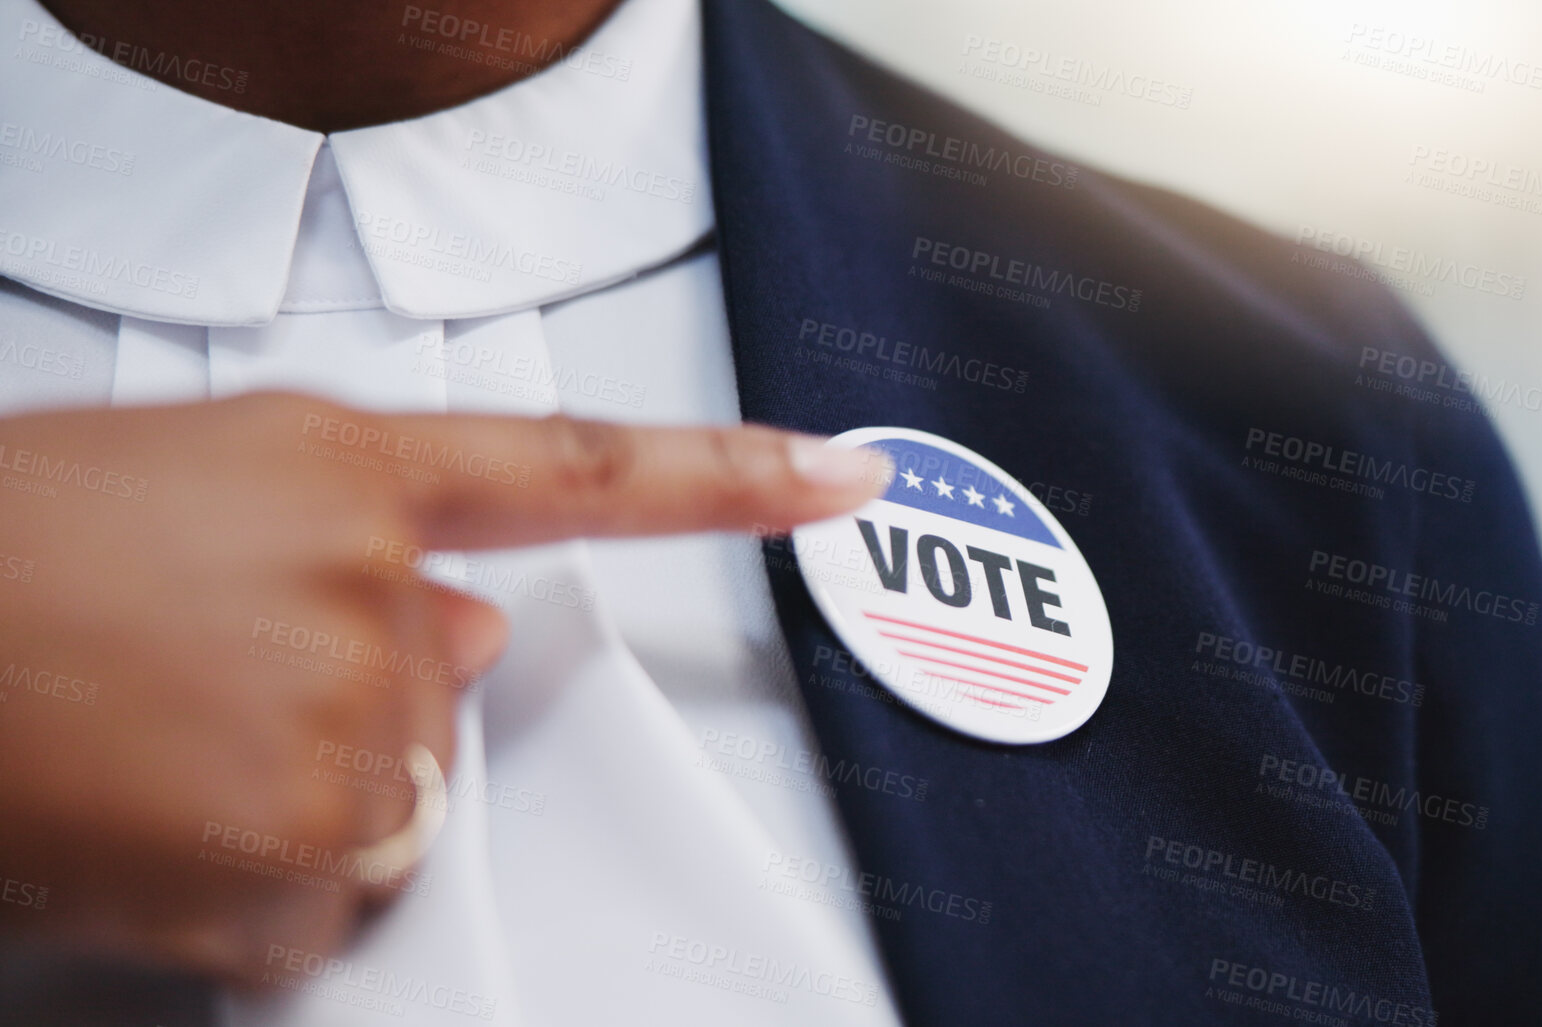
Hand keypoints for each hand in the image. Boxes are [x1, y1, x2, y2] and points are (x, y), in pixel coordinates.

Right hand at [0, 392, 887, 985]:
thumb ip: (362, 535)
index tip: (843, 478)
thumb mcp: (195, 479)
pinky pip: (328, 904)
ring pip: (390, 807)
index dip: (733, 478)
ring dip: (295, 801)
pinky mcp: (303, 859)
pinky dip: (254, 890)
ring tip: (155, 743)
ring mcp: (349, 732)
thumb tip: (478, 618)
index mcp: (349, 472)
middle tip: (197, 675)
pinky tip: (158, 824)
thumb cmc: (10, 545)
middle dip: (351, 701)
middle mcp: (378, 597)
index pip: (588, 471)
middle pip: (448, 688)